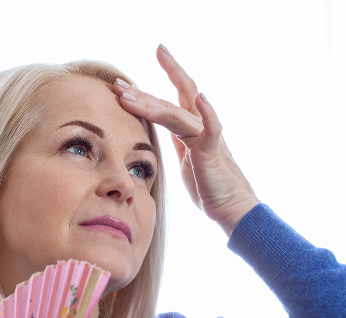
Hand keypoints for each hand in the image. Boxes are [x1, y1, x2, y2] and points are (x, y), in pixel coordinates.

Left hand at [113, 45, 259, 234]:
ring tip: (129, 96)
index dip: (145, 92)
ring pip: (177, 114)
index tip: (122, 83)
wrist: (229, 206)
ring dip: (151, 104)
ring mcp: (206, 137)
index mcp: (188, 129)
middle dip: (141, 92)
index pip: (167, 103)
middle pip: (169, 101)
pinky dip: (209, 113)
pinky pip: (212, 129)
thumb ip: (178, 141)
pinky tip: (202, 98)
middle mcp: (197, 127)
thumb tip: (165, 131)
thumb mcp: (185, 159)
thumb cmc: (208, 186)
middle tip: (117, 83)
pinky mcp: (213, 151)